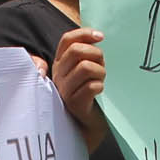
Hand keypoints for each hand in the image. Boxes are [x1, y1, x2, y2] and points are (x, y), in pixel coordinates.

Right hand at [50, 27, 106, 151]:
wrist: (87, 125)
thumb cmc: (88, 94)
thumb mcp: (84, 70)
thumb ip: (86, 53)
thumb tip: (98, 36)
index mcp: (59, 64)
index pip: (67, 40)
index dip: (84, 34)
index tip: (101, 37)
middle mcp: (58, 75)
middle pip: (77, 51)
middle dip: (97, 55)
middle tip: (102, 66)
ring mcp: (64, 90)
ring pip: (86, 67)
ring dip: (100, 72)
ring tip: (100, 80)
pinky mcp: (74, 104)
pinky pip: (92, 86)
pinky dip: (100, 87)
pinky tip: (98, 92)